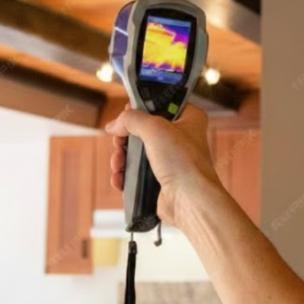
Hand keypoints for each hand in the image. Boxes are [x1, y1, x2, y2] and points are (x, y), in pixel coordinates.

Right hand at [105, 104, 220, 226]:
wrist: (190, 199)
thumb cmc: (184, 162)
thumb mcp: (155, 128)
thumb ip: (132, 119)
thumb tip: (114, 124)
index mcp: (188, 118)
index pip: (160, 104)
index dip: (141, 108)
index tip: (126, 113)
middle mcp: (181, 137)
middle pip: (143, 129)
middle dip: (125, 138)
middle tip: (119, 143)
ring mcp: (171, 158)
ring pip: (137, 151)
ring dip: (122, 158)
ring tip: (118, 165)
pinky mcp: (161, 177)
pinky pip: (137, 171)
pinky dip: (125, 174)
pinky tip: (119, 178)